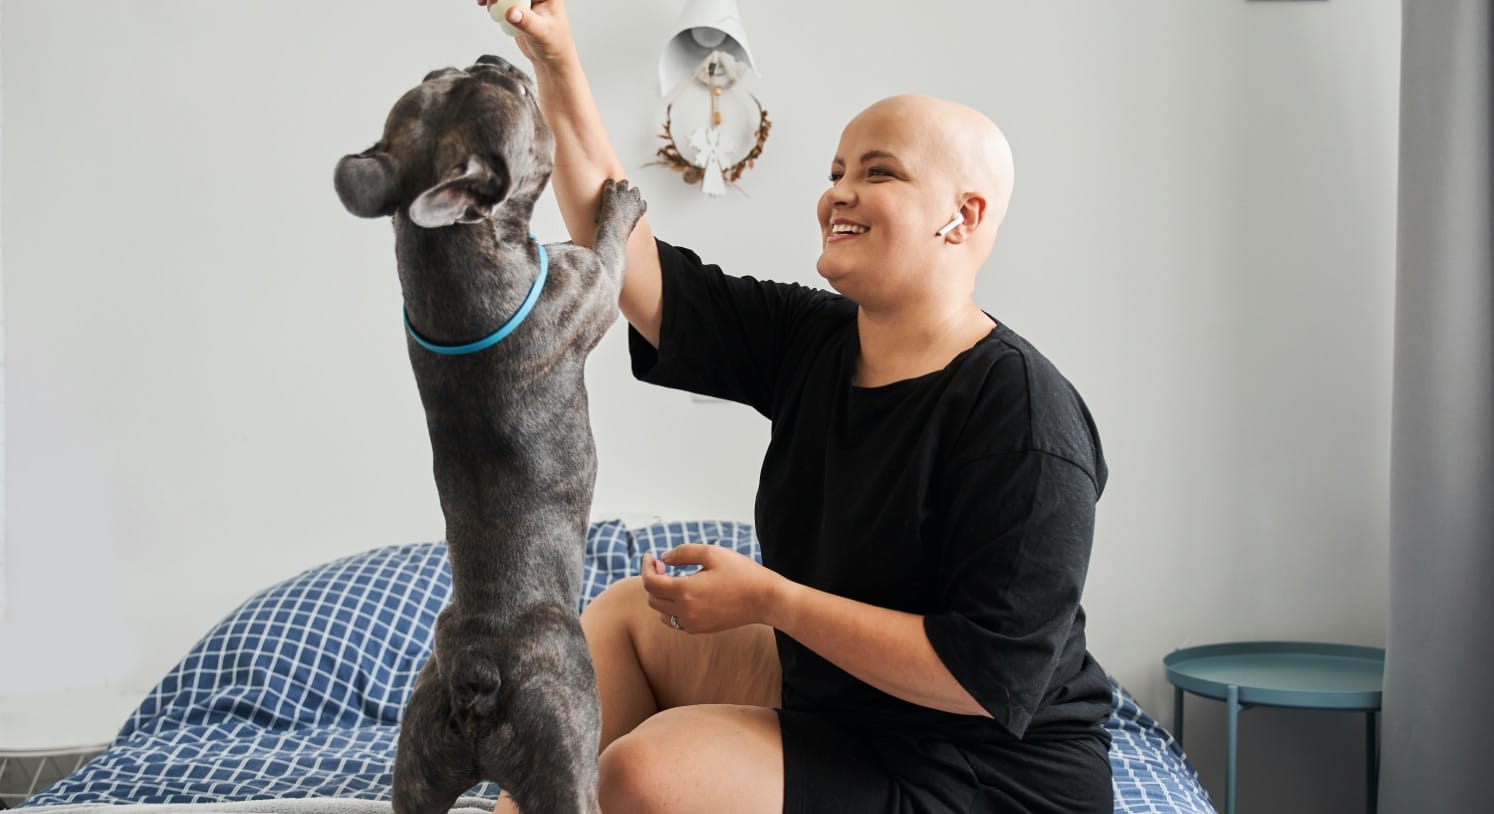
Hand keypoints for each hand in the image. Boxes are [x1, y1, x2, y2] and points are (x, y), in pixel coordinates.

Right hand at [476, 0, 577, 74]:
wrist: (551, 59)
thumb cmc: (554, 45)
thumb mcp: (541, 32)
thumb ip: (527, 22)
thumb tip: (510, 12)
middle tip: (489, 2)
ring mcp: (526, 1)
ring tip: (487, 6)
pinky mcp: (517, 8)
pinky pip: (501, 1)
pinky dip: (491, 2)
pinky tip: (483, 5)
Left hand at [641, 545, 784, 633]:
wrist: (765, 600)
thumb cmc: (741, 573)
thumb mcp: (713, 553)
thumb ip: (683, 553)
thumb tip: (663, 558)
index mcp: (685, 591)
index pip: (650, 583)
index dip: (646, 567)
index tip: (651, 556)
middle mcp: (685, 611)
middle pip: (652, 599)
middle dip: (653, 579)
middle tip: (663, 565)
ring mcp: (692, 624)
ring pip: (661, 613)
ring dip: (660, 596)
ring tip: (672, 580)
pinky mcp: (701, 630)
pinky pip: (675, 622)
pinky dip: (671, 610)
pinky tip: (684, 596)